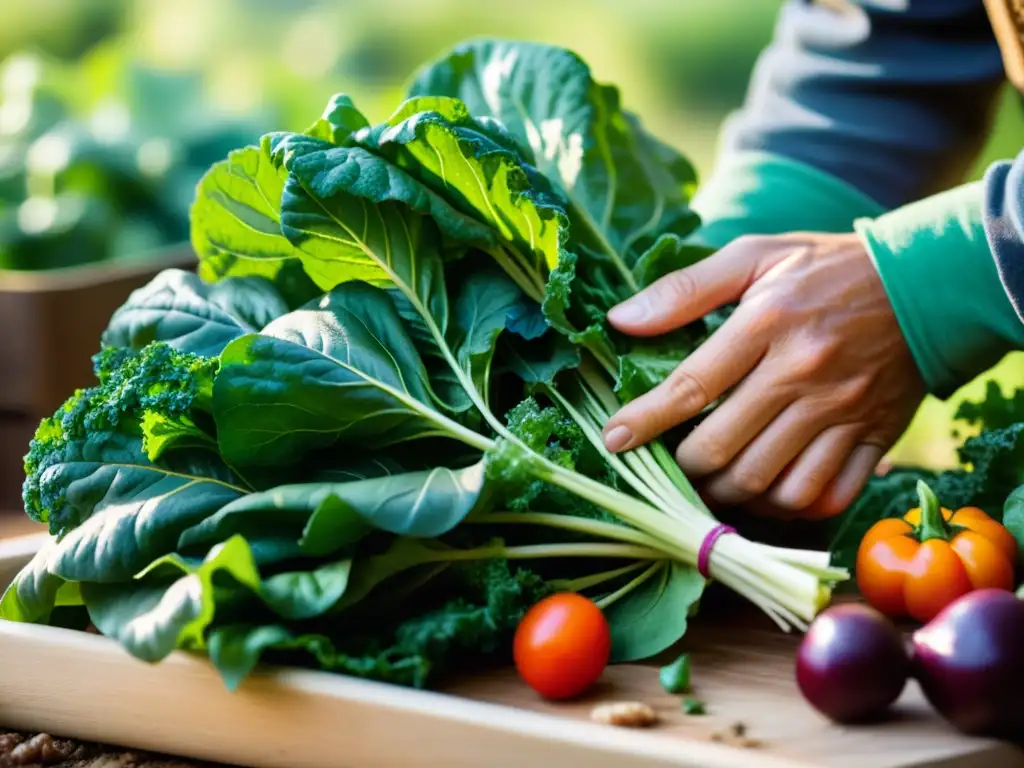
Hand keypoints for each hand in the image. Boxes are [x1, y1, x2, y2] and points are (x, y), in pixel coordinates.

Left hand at [601, 233, 925, 515]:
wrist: (927, 284)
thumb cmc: (826, 268)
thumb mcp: (756, 254)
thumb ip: (685, 288)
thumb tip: (621, 320)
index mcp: (770, 322)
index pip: (692, 385)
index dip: (645, 420)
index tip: (614, 439)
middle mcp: (804, 373)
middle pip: (724, 448)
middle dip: (684, 467)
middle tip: (671, 461)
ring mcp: (843, 411)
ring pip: (770, 483)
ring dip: (729, 493)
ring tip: (712, 480)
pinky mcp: (873, 438)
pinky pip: (825, 496)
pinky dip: (788, 507)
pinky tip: (766, 492)